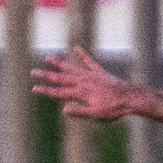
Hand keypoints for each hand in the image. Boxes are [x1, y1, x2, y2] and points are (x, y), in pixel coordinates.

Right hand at [32, 47, 146, 120]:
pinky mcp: (99, 72)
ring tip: (47, 57)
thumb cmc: (113, 109)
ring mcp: (91, 76)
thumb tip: (64, 110)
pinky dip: (82, 55)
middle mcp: (83, 82)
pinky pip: (89, 62)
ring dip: (59, 63)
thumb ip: (80, 112)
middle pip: (61, 78)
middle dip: (46, 75)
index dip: (45, 91)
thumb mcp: (96, 115)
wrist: (129, 98)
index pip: (58, 92)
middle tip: (33, 72)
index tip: (34, 88)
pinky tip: (75, 48)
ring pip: (71, 68)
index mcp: (80, 93)